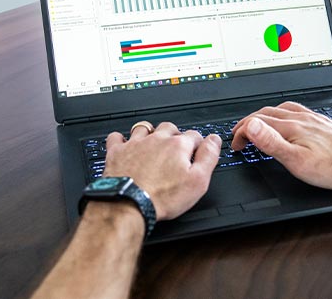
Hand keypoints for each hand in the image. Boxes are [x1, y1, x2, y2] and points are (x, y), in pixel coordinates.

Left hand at [103, 121, 220, 220]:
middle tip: (176, 148)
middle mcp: (156, 139)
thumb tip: (214, 140)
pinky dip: (121, 139)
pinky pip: (116, 137)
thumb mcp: (198, 181)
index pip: (194, 135)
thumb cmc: (162, 196)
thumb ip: (208, 157)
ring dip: (150, 132)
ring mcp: (135, 144)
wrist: (129, 204)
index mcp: (178, 146)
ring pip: (145, 127)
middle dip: (175, 135)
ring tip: (153, 142)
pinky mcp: (117, 152)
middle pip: (170, 128)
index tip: (197, 150)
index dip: (198, 143)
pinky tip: (125, 145)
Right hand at [231, 101, 331, 189]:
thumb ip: (272, 142)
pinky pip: (296, 110)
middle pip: (266, 113)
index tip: (236, 144)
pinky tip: (288, 120)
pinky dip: (282, 114)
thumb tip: (251, 125)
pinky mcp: (322, 122)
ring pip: (281, 109)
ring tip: (257, 124)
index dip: (241, 132)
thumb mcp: (296, 161)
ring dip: (264, 116)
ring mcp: (312, 118)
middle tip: (240, 135)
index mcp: (291, 126)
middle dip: (248, 123)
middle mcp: (301, 118)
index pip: (256, 122)